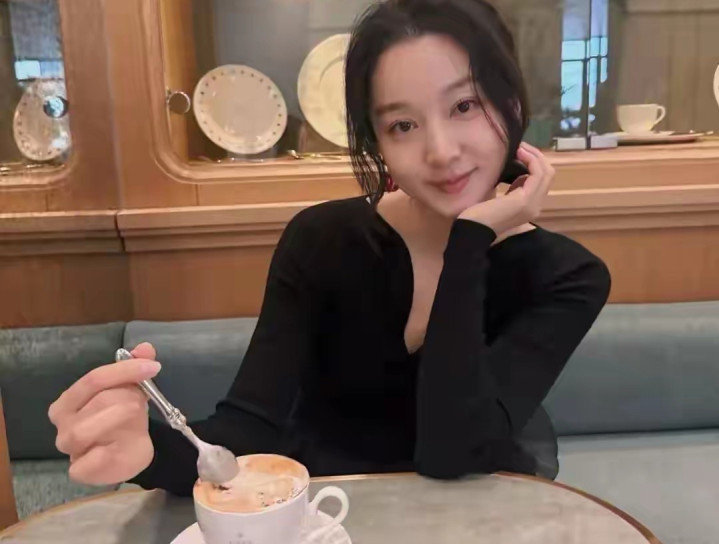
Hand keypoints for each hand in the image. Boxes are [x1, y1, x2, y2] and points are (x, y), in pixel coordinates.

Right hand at [48, 343, 159, 485]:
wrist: (129, 452)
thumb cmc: (123, 418)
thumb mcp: (132, 390)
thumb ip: (136, 368)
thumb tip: (146, 348)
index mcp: (68, 400)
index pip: (94, 378)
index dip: (126, 370)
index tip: (153, 367)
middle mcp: (63, 423)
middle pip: (98, 400)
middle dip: (128, 397)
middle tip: (142, 401)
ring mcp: (69, 448)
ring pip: (87, 429)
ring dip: (121, 418)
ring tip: (136, 417)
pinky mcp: (80, 470)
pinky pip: (94, 459)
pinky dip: (113, 449)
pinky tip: (125, 443)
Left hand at [458, 142, 554, 235]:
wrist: (471, 230)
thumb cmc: (478, 215)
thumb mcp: (499, 197)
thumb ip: (511, 188)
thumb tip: (513, 171)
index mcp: (529, 205)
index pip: (542, 180)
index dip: (534, 163)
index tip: (520, 152)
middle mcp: (535, 206)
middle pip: (548, 174)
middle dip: (537, 157)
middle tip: (522, 147)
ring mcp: (533, 204)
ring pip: (546, 172)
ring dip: (534, 156)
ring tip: (520, 148)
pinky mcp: (526, 200)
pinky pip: (538, 174)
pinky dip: (531, 160)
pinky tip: (519, 153)